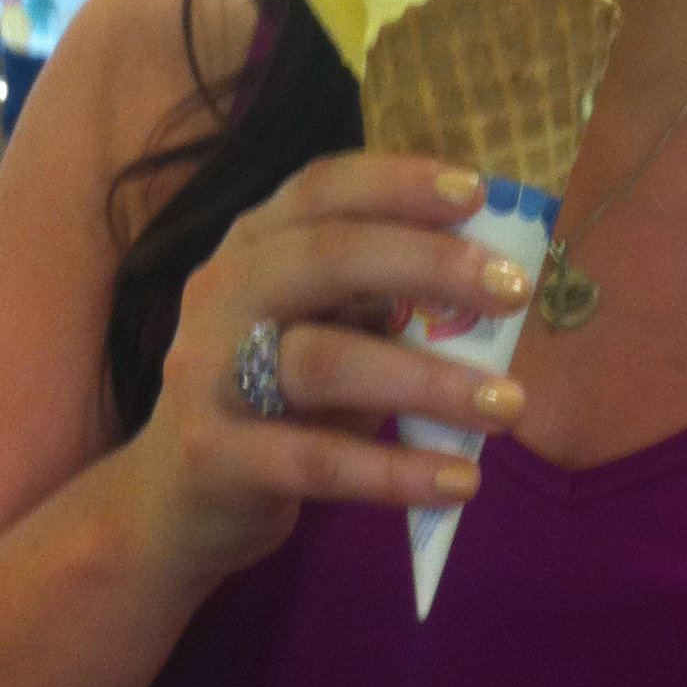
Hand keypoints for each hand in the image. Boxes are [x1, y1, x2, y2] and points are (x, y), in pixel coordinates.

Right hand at [118, 156, 529, 590]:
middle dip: (430, 264)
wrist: (172, 504)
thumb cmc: (275, 400)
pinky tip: (461, 481)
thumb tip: (492, 278)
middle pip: (328, 258)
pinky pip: (315, 462)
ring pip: (327, 362)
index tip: (480, 191)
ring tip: (508, 406)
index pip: (322, 188)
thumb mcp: (324, 331)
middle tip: (515, 291)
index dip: (399, 182)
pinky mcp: (212, 456)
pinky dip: (395, 472)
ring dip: (429, 382)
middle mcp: (221, 292)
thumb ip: (383, 301)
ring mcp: (207, 374)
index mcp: (253, 244)